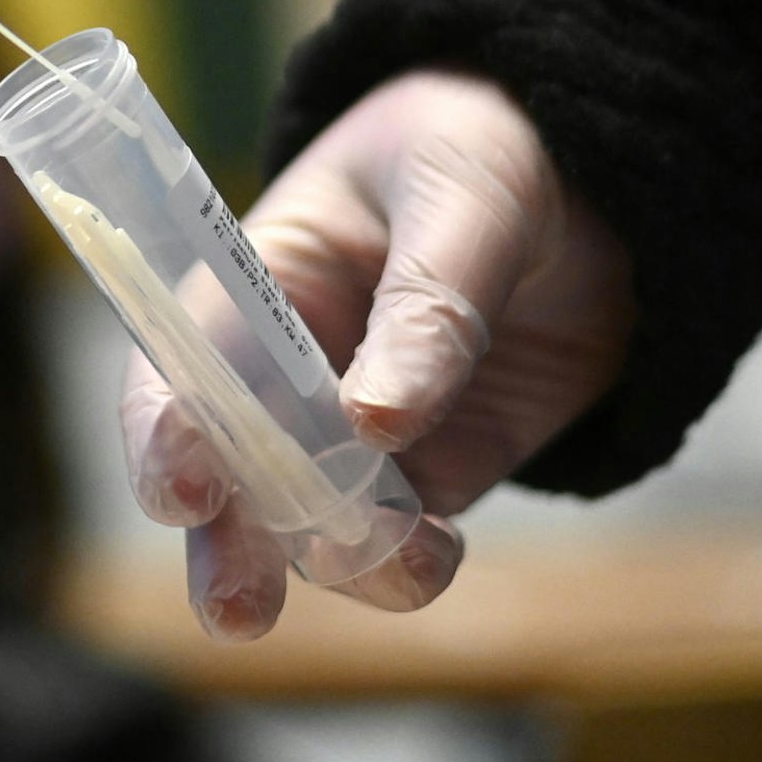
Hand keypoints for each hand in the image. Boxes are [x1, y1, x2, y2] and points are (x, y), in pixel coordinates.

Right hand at [120, 70, 635, 637]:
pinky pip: (401, 539)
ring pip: (311, 528)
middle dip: (226, 549)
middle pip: (226, 477)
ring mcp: (356, 433)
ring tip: (411, 564)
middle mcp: (286, 373)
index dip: (165, 432)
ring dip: (340, 565)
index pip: (181, 367)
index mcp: (254, 285)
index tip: (182, 491)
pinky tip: (439, 553)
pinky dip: (410, 565)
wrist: (596, 177)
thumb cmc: (484, 147)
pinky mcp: (433, 472)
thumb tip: (378, 424)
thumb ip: (424, 303)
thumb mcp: (459, 192)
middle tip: (238, 614)